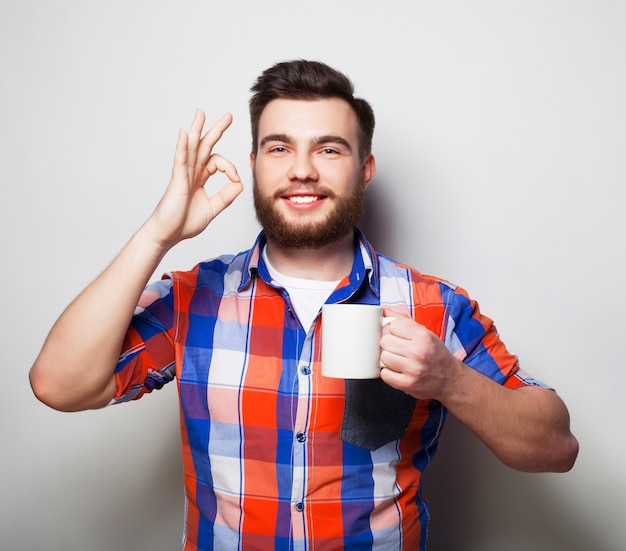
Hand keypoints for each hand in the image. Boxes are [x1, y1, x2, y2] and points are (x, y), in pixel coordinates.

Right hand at [147, 110, 243, 248]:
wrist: (167, 234)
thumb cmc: (184, 223)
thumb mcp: (212, 209)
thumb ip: (225, 196)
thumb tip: (239, 184)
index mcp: (199, 178)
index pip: (217, 163)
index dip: (230, 168)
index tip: (236, 179)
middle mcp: (191, 173)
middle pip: (205, 146)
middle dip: (216, 130)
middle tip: (228, 115)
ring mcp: (183, 175)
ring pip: (191, 148)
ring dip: (197, 130)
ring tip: (201, 113)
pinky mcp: (177, 181)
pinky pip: (180, 161)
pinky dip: (182, 147)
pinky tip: (184, 134)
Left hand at [379, 309, 459, 400]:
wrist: (450, 379)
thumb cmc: (436, 354)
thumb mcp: (425, 333)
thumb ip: (403, 320)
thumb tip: (384, 310)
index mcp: (423, 336)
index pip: (393, 325)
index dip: (394, 330)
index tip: (400, 335)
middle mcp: (418, 352)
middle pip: (385, 341)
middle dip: (390, 344)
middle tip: (400, 349)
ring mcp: (412, 369)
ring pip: (383, 357)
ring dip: (388, 359)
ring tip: (400, 360)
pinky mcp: (407, 384)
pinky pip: (384, 374)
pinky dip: (388, 373)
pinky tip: (398, 370)